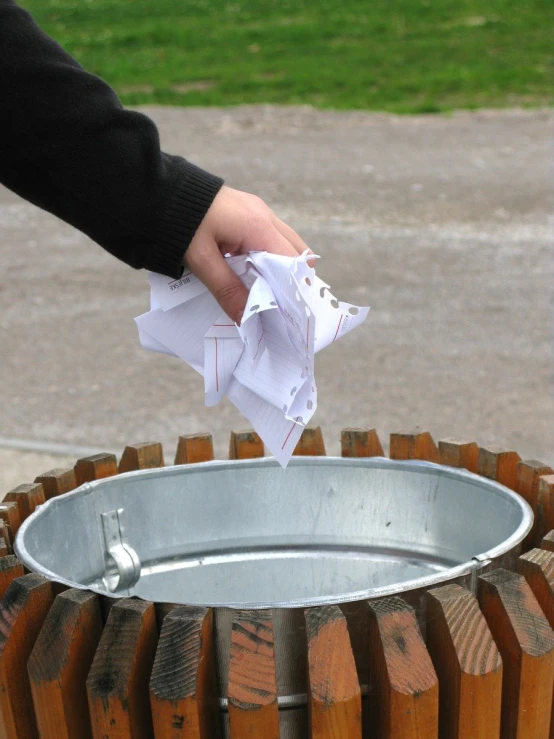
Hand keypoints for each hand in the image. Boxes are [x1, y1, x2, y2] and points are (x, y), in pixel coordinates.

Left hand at [184, 185, 311, 322]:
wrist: (158, 190)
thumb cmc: (179, 221)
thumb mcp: (201, 260)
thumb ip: (226, 289)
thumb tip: (245, 318)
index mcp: (258, 226)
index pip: (292, 261)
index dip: (294, 287)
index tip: (290, 312)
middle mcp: (265, 216)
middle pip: (296, 251)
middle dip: (292, 279)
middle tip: (281, 306)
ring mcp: (258, 211)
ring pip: (284, 244)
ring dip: (280, 269)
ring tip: (267, 294)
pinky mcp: (248, 212)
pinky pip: (269, 238)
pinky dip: (268, 258)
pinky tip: (253, 275)